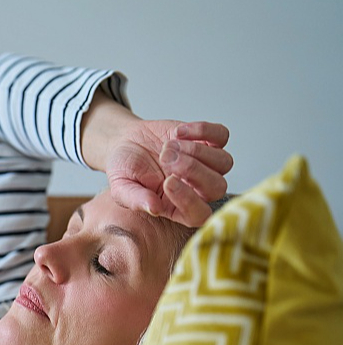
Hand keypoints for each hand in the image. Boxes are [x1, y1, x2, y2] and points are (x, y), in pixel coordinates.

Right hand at [81, 89, 232, 226]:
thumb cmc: (125, 169)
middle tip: (165, 157)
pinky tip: (178, 132)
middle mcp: (197, 189)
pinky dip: (203, 130)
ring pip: (224, 162)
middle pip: (217, 187)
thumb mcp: (121, 186)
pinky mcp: (209, 141)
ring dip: (197, 151)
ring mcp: (206, 165)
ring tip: (168, 144)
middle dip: (193, 170)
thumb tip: (153, 208)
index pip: (198, 214)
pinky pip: (221, 136)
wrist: (126, 142)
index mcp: (177, 207)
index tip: (167, 182)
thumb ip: (135, 199)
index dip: (189, 200)